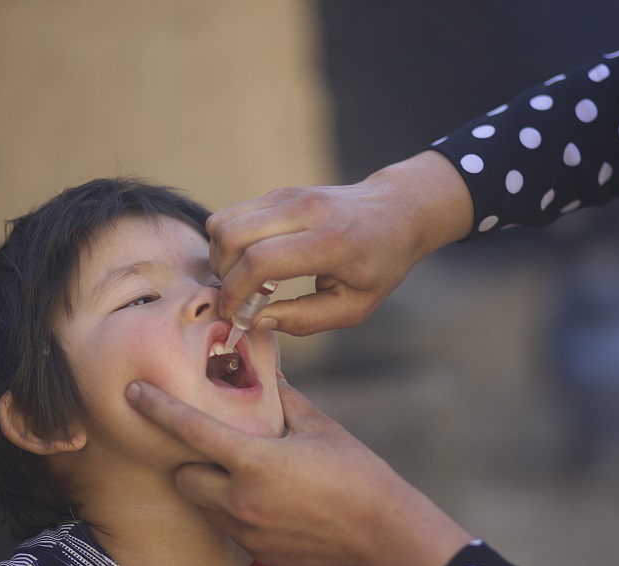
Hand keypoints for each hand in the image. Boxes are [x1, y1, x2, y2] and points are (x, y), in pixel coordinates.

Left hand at [126, 375, 471, 565]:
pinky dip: (233, 510)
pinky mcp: (255, 552)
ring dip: (210, 487)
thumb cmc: (356, 473)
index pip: (190, 428)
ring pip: (202, 505)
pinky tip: (268, 502)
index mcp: (253, 460)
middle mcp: (240, 499)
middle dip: (189, 461)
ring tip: (245, 475)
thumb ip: (283, 398)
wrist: (382, 533)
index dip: (157, 408)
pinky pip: (227, 526)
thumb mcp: (319, 426)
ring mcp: (246, 530)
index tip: (133, 392)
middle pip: (183, 477)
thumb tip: (264, 372)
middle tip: (215, 449)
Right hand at [207, 151, 473, 336]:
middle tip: (237, 299)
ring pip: (224, 220)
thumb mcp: (355, 307)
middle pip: (232, 235)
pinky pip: (233, 214)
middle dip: (222, 274)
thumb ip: (306, 320)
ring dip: (221, 256)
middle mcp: (304, 210)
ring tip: (244, 281)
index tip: (234, 315)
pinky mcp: (278, 192)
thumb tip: (257, 320)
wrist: (397, 210)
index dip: (236, 291)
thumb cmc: (379, 265)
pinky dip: (230, 242)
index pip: (260, 260)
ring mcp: (288, 195)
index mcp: (329, 242)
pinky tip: (254, 263)